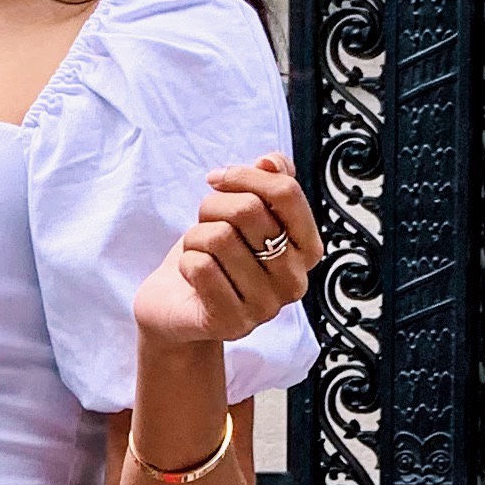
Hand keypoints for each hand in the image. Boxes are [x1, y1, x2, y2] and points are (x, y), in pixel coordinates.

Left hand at [131, 155, 321, 347]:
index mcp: (306, 250)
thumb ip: (267, 180)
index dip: (245, 175)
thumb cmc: (215, 254)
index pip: (287, 193)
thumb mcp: (241, 211)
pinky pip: (200, 267)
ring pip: (220, 237)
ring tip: (198, 250)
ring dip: (196, 236)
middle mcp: (294, 282)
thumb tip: (271, 161)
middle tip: (205, 221)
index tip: (219, 179)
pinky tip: (192, 274)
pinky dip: (186, 261)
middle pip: (249, 211)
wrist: (179, 305)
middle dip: (213, 205)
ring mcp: (265, 307)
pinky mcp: (231, 323)